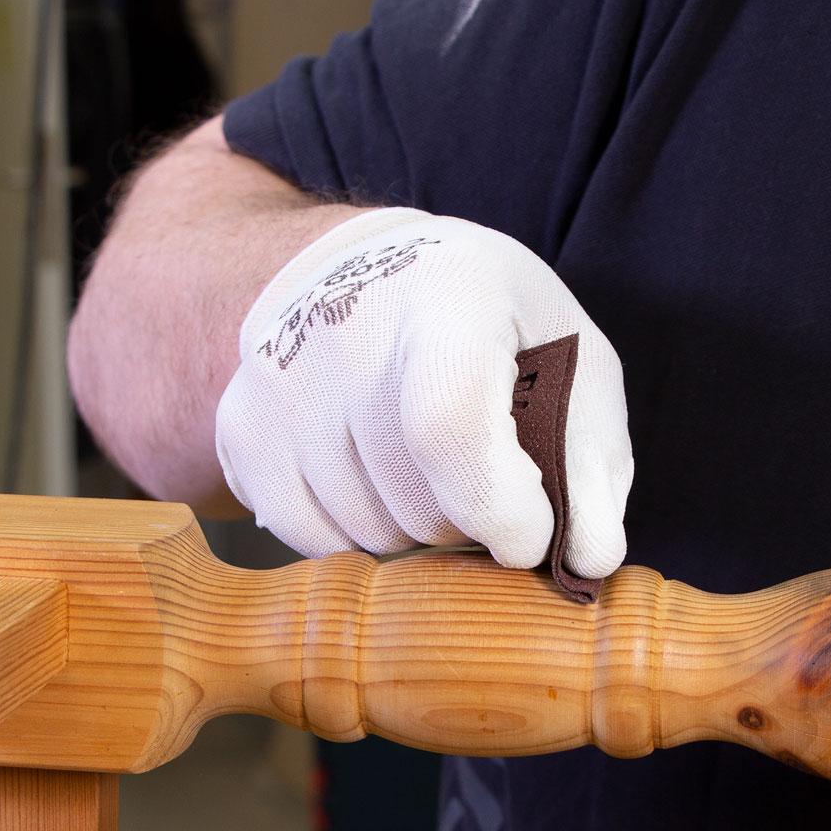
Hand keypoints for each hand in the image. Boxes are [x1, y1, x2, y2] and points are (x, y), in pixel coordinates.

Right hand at [215, 208, 633, 575]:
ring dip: (410, 531)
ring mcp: (278, 379)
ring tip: (426, 469)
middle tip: (480, 476)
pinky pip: (303, 537)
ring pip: (362, 532)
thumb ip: (590, 460)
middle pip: (412, 500)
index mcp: (446, 294)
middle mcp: (343, 327)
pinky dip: (351, 538)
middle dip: (466, 522)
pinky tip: (375, 485)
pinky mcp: (240, 423)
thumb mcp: (569, 359)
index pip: (447, 424)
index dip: (495, 505)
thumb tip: (588, 559)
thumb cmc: (489, 324)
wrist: (366, 271)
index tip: (529, 539)